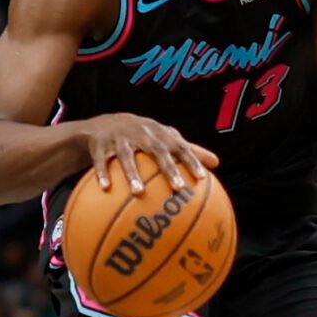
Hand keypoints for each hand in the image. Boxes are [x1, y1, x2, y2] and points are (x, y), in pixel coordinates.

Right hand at [80, 114, 216, 193]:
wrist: (107, 123)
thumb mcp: (166, 139)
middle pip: (156, 150)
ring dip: (132, 173)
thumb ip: (190, 150)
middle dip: (168, 168)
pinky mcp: (100, 144)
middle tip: (178, 187)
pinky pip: (101, 160)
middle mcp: (141, 134)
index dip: (192, 160)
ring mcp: (120, 138)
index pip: (180, 146)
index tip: (202, 178)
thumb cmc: (145, 136)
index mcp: (160, 133)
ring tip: (138, 192)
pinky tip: (106, 188)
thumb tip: (216, 164)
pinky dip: (103, 173)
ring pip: (126, 155)